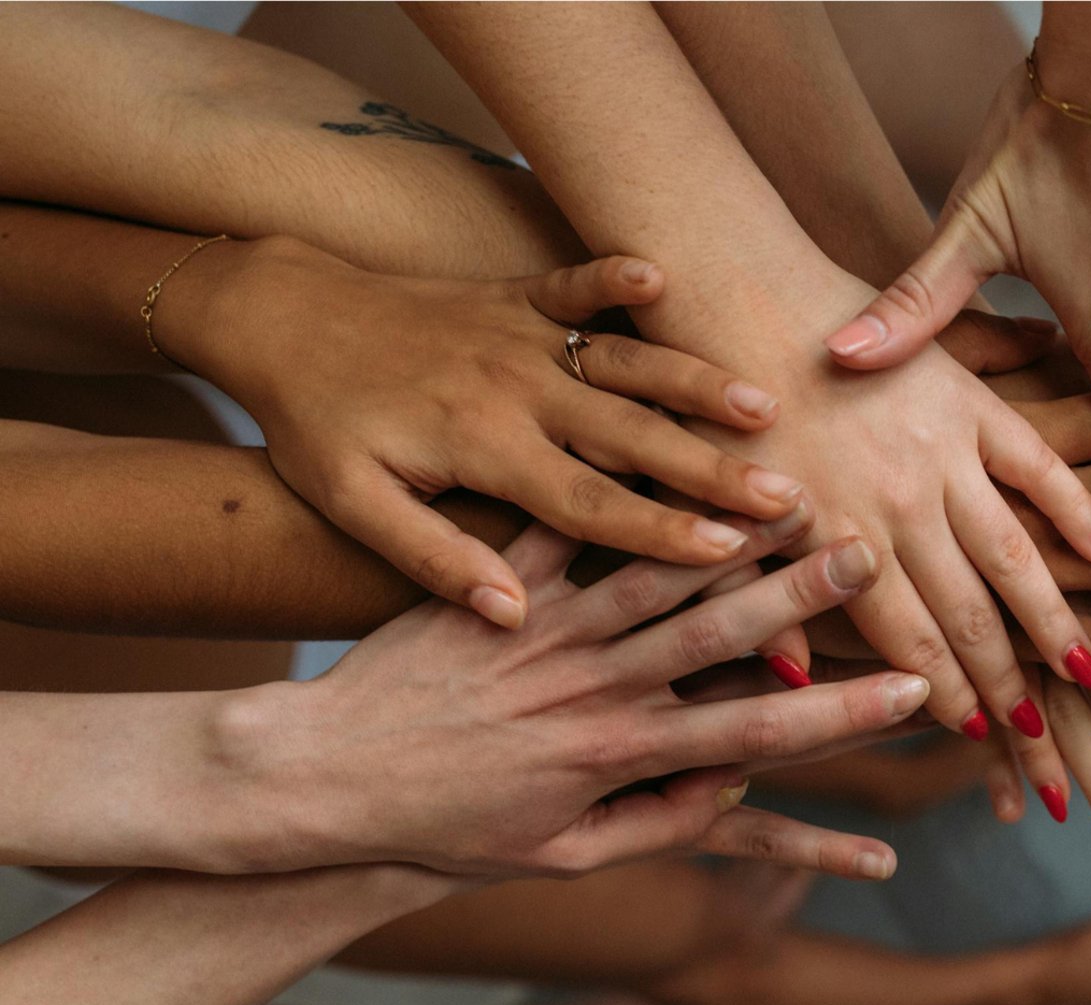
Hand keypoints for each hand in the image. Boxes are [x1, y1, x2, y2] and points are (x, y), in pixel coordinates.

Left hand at [165, 236, 803, 626]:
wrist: (274, 318)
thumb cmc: (313, 425)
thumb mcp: (351, 505)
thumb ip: (432, 558)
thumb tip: (509, 616)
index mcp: (485, 449)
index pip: (591, 504)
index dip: (664, 532)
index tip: (731, 553)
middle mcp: (516, 388)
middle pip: (634, 436)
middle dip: (716, 468)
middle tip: (790, 496)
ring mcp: (519, 335)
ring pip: (626, 361)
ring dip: (697, 380)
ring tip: (767, 402)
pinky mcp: (513, 294)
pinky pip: (573, 284)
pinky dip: (616, 278)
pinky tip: (664, 276)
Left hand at [209, 509, 930, 878]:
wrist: (315, 782)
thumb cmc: (443, 830)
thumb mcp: (554, 856)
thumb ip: (654, 823)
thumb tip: (737, 789)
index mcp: (613, 753)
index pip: (751, 730)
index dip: (840, 712)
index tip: (913, 689)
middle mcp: (588, 682)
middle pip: (714, 631)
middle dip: (802, 592)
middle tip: (871, 546)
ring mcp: (539, 624)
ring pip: (648, 569)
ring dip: (724, 530)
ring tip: (788, 485)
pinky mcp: (491, 579)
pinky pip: (559, 527)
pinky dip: (607, 485)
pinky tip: (661, 440)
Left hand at [677, 271, 1090, 739]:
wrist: (739, 290)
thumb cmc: (718, 413)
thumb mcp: (718, 514)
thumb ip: (760, 597)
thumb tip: (785, 681)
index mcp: (841, 533)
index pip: (909, 639)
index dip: (946, 696)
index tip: (978, 739)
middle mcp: (903, 500)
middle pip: (970, 611)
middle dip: (1006, 679)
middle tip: (1039, 730)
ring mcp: (945, 448)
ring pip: (1016, 552)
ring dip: (1053, 616)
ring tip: (1087, 669)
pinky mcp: (970, 397)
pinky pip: (1039, 464)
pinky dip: (1077, 508)